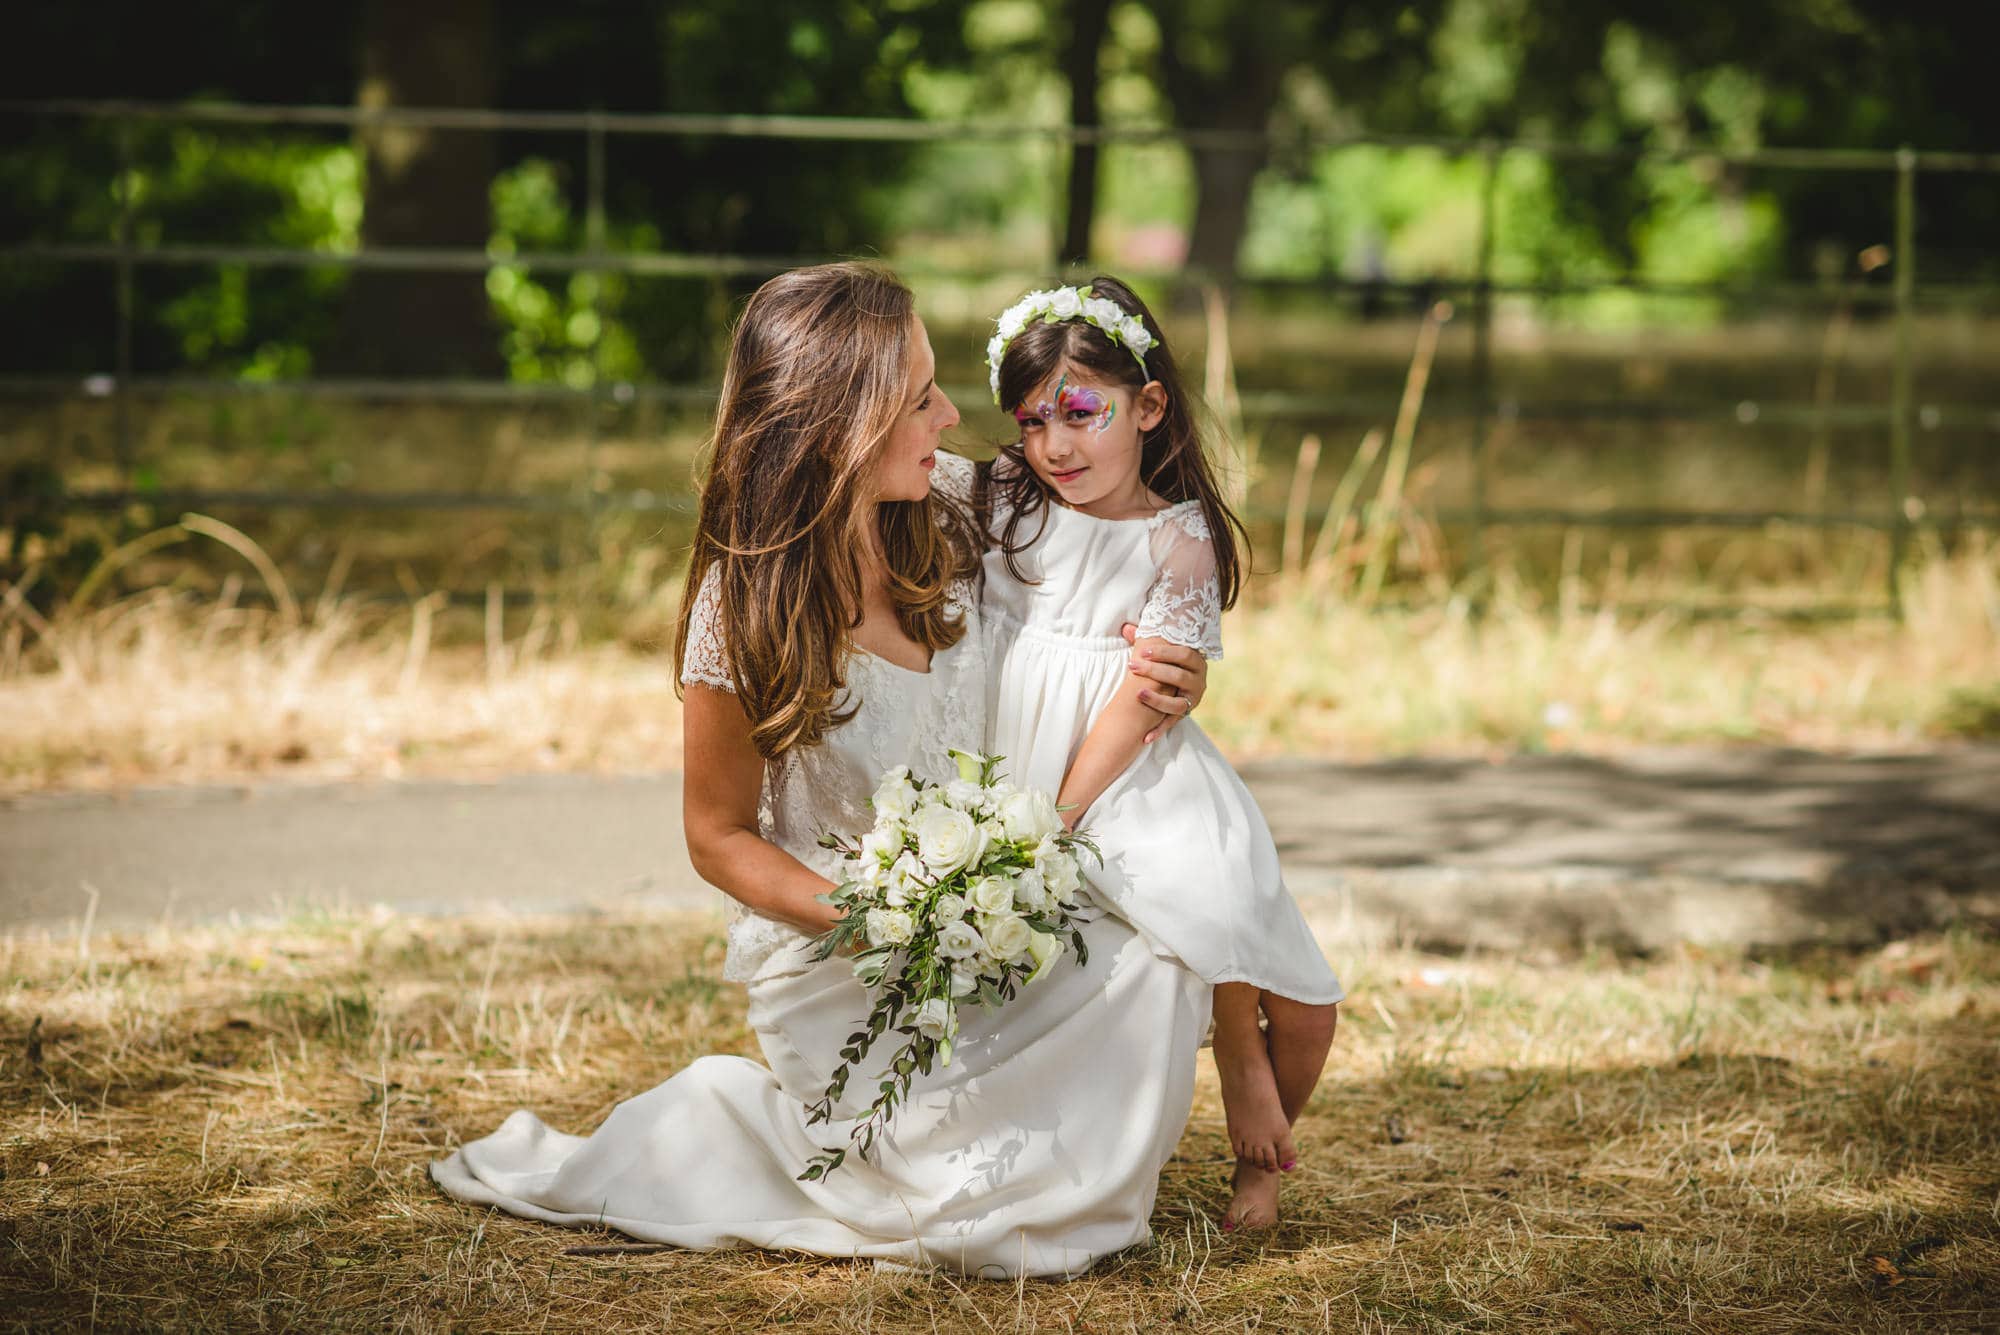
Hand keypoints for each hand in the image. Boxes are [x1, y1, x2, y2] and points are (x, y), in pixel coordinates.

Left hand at [1120, 624, 1207, 743]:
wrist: (1182, 680)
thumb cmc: (1167, 661)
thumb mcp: (1159, 649)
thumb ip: (1143, 639)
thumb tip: (1125, 627)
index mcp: (1196, 660)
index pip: (1182, 654)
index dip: (1163, 652)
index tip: (1141, 652)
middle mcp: (1199, 680)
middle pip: (1178, 676)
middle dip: (1154, 671)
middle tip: (1132, 666)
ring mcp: (1193, 699)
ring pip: (1178, 703)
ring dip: (1158, 700)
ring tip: (1139, 695)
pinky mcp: (1186, 714)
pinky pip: (1173, 723)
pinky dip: (1160, 730)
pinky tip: (1146, 737)